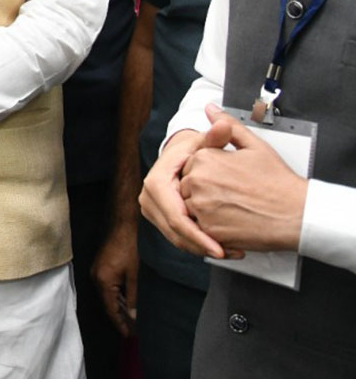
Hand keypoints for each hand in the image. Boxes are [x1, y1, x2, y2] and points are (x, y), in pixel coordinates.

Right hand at [91, 219, 139, 335]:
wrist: (123, 224)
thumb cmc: (131, 247)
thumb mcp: (135, 274)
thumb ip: (134, 296)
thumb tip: (134, 316)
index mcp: (103, 282)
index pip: (111, 309)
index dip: (120, 324)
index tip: (130, 336)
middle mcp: (96, 278)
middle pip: (108, 304)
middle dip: (120, 318)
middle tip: (134, 331)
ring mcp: (97, 271)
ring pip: (108, 296)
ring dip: (119, 307)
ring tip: (133, 320)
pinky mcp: (101, 266)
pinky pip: (108, 287)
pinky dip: (118, 296)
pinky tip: (128, 301)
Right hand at [139, 124, 223, 258]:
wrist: (181, 155)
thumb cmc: (194, 150)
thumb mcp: (205, 143)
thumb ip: (217, 137)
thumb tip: (222, 125)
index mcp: (157, 182)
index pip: (176, 216)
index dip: (197, 234)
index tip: (219, 247)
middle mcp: (148, 197)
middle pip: (174, 231)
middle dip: (201, 246)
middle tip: (229, 253)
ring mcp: (151, 208)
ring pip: (176, 238)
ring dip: (201, 248)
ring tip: (230, 251)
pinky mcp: (158, 216)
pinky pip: (178, 236)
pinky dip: (198, 244)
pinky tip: (221, 247)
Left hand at [178, 108, 307, 253]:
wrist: (297, 215)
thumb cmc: (278, 182)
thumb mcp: (255, 145)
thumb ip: (228, 125)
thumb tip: (210, 109)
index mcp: (204, 158)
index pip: (190, 165)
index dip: (209, 173)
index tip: (228, 179)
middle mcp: (198, 181)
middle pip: (186, 186)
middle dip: (204, 191)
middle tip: (233, 194)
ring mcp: (202, 207)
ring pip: (189, 207)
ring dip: (205, 208)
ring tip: (233, 207)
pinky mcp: (208, 230)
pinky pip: (198, 227)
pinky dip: (210, 225)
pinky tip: (232, 220)